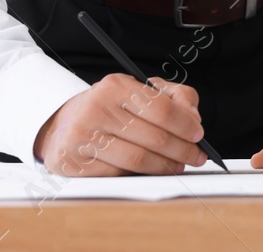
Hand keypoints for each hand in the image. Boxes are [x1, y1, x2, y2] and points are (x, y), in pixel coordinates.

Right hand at [33, 72, 208, 176]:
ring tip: (178, 166)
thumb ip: (174, 97)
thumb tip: (194, 119)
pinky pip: (118, 175)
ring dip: (165, 167)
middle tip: (196, 157)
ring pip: (138, 160)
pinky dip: (139, 176)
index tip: (199, 135)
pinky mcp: (73, 164)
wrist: (63, 125)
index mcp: (115, 86)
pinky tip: (149, 172)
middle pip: (153, 138)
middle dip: (182, 150)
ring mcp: (82, 138)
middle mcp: (96, 109)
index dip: (185, 124)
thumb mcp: (139, 90)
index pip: (160, 108)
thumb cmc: (110, 108)